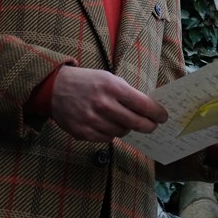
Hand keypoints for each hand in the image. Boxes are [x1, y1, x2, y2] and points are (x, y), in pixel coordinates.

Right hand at [50, 66, 167, 141]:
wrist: (55, 88)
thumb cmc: (87, 81)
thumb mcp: (108, 78)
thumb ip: (127, 93)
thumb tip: (148, 109)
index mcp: (112, 87)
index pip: (143, 105)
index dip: (157, 113)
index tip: (163, 117)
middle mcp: (103, 104)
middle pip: (136, 123)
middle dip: (148, 126)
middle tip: (152, 126)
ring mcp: (92, 120)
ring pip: (122, 132)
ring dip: (126, 128)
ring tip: (122, 119)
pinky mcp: (83, 133)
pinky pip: (107, 138)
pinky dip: (111, 133)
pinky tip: (106, 123)